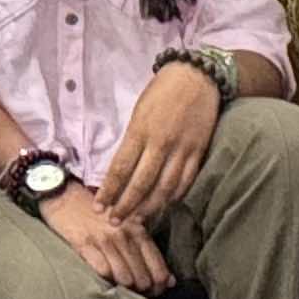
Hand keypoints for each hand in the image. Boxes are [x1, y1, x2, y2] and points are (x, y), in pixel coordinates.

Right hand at [39, 180, 173, 292]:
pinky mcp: (84, 243)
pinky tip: (102, 279)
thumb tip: (169, 281)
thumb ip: (146, 249)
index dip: (159, 286)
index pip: (158, 267)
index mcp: (138, 229)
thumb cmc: (96, 213)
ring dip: (123, 289)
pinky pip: (102, 271)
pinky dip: (104, 280)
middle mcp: (124, 234)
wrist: (63, 195)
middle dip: (141, 291)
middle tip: (135, 293)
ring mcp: (104, 239)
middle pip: (143, 278)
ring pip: (125, 278)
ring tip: (119, 288)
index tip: (154, 291)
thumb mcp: (126, 224)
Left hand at [97, 65, 223, 224]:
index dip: (109, 191)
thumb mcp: (139, 112)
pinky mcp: (199, 152)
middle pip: (141, 184)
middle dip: (126, 206)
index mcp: (140, 131)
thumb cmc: (162, 91)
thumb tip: (123, 168)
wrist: (198, 77)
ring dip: (149, 207)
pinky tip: (164, 205)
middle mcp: (160, 143)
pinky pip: (186, 181)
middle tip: (115, 221)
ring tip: (137, 220)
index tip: (99, 206)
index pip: (121, 169)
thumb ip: (133, 140)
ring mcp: (182, 149)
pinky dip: (174, 196)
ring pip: (164, 187)